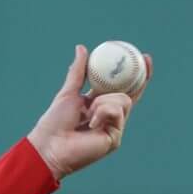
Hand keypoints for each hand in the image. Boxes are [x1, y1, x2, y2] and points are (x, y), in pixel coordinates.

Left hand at [26, 45, 150, 181]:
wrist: (48, 145)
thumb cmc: (54, 122)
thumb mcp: (68, 92)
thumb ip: (78, 72)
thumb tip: (81, 48)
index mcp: (99, 105)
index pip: (122, 88)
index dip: (135, 74)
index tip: (142, 56)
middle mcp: (109, 116)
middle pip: (128, 92)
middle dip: (139, 78)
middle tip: (143, 58)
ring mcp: (114, 127)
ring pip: (123, 101)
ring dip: (104, 101)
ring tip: (88, 112)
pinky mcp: (115, 138)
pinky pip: (117, 113)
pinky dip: (103, 112)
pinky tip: (90, 124)